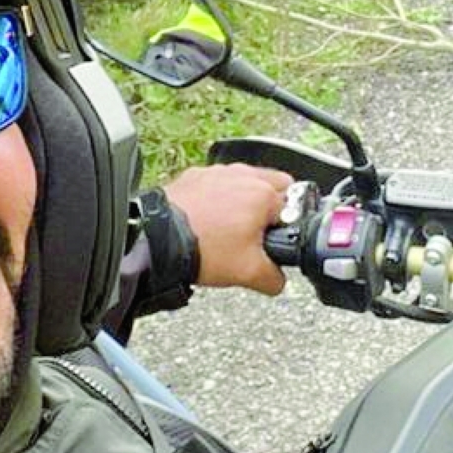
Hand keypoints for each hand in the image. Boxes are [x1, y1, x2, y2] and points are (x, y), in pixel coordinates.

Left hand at [163, 162, 292, 296]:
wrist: (158, 241)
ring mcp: (216, 173)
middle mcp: (242, 175)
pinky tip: (208, 221)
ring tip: (230, 229)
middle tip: (258, 233)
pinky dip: (217, 197)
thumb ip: (274, 278)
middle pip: (274, 185)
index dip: (287, 228)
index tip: (274, 242)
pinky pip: (216, 184)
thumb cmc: (202, 249)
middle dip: (272, 206)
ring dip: (244, 200)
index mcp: (263, 193)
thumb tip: (277, 280)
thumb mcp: (249, 273)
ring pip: (243, 181)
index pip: (294, 206)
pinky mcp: (194, 176)